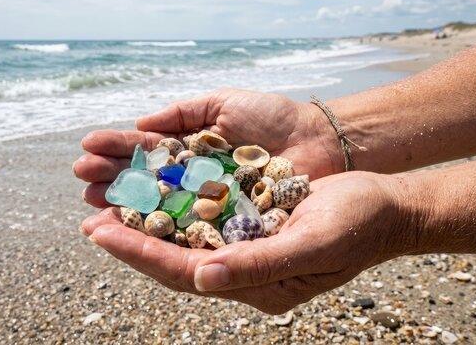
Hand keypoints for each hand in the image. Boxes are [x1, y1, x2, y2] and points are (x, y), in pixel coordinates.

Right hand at [73, 88, 340, 207]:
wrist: (318, 141)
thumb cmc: (273, 118)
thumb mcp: (223, 103)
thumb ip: (183, 112)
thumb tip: (140, 122)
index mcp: (192, 149)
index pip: (147, 151)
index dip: (118, 150)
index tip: (87, 149)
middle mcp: (194, 179)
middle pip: (146, 181)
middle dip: (112, 178)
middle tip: (82, 178)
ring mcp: (208, 204)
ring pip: (160, 207)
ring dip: (125, 205)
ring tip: (94, 202)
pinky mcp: (225, 225)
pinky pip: (188, 228)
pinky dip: (159, 228)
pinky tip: (131, 225)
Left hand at [80, 171, 413, 313]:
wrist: (385, 207)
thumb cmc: (357, 227)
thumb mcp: (312, 245)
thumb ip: (258, 265)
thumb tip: (201, 277)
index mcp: (254, 285)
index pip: (182, 272)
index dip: (139, 252)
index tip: (99, 231)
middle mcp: (242, 270)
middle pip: (173, 257)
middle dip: (131, 239)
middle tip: (89, 220)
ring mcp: (244, 246)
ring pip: (183, 236)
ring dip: (147, 221)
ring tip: (109, 205)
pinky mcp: (249, 222)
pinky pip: (203, 217)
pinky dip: (176, 204)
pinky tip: (154, 190)